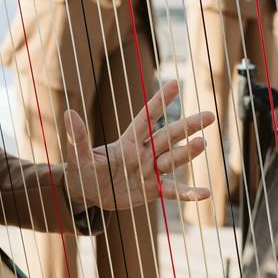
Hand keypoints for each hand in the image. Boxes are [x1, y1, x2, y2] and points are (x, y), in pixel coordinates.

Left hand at [62, 80, 213, 210]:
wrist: (89, 194)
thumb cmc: (83, 171)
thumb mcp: (77, 157)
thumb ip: (76, 137)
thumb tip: (68, 113)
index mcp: (127, 142)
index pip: (146, 118)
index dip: (160, 102)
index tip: (175, 83)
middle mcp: (143, 153)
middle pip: (168, 136)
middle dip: (187, 126)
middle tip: (209, 115)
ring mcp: (149, 171)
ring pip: (173, 160)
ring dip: (188, 152)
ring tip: (203, 143)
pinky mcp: (151, 190)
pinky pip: (173, 191)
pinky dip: (189, 193)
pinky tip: (206, 193)